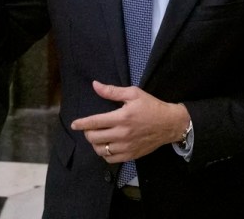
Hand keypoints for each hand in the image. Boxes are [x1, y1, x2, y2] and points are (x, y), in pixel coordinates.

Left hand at [70, 81, 189, 162]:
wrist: (169, 124)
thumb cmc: (151, 106)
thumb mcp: (133, 93)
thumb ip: (112, 91)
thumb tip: (95, 85)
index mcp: (122, 117)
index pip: (95, 122)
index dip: (81, 123)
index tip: (74, 124)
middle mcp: (122, 134)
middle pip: (94, 137)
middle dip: (87, 132)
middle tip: (89, 128)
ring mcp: (127, 146)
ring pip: (101, 150)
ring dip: (95, 144)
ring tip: (97, 137)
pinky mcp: (131, 155)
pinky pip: (111, 159)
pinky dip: (104, 154)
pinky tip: (106, 146)